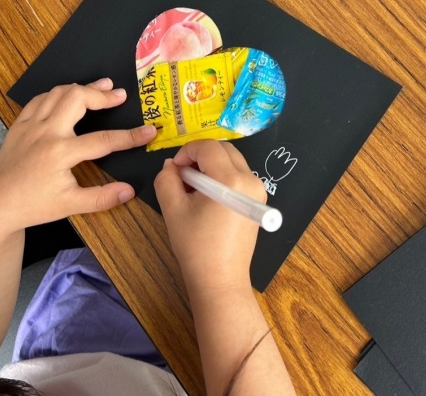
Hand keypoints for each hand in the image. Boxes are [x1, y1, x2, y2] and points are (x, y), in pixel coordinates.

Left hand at [0, 78, 155, 234]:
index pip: (104, 140)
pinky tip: (70, 96)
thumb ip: (102, 198)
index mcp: (60, 153)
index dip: (131, 136)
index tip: (150, 131)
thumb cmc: (35, 205)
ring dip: (82, 88)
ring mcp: (31, 126)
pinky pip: (40, 99)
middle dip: (102, 94)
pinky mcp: (20, 125)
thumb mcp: (71, 205)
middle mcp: (45, 133)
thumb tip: (129, 190)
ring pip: (58, 93)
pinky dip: (59, 94)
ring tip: (102, 87)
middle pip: (77, 98)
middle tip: (120, 95)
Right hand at [154, 140, 265, 293]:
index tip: (174, 169)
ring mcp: (258, 190)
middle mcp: (251, 179)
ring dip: (211, 165)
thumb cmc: (196, 246)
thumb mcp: (173, 210)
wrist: (220, 278)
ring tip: (193, 188)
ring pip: (232, 160)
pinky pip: (239, 174)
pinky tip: (208, 196)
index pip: (208, 147)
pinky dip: (222, 175)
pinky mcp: (258, 200)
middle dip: (200, 155)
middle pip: (224, 149)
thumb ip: (167, 180)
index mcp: (231, 180)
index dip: (187, 151)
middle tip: (182, 175)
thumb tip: (171, 165)